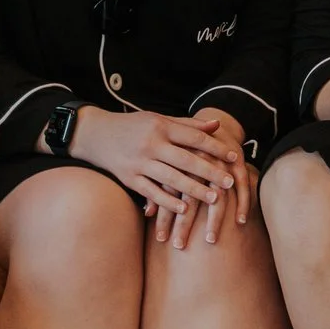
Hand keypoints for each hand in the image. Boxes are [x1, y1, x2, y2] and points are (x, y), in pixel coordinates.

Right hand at [69, 107, 242, 214]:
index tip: (234, 156)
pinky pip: (151, 192)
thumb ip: (188, 124)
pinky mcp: (129, 178)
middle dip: (210, 172)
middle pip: (186, 160)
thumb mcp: (159, 119)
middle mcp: (151, 144)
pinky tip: (184, 209)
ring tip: (214, 199)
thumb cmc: (133, 125)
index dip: (216, 147)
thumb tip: (217, 124)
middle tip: (230, 182)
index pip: (194, 137)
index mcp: (161, 126)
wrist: (95, 134)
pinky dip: (168, 201)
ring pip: (171, 179)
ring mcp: (139, 162)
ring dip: (194, 190)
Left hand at [154, 110, 260, 251]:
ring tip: (210, 241)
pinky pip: (243, 185)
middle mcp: (199, 161)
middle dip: (184, 223)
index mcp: (178, 160)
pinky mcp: (238, 161)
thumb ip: (160, 185)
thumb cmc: (186, 148)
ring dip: (214, 219)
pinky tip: (240, 222)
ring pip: (217, 193)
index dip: (165, 216)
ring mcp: (219, 160)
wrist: (212, 122)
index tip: (160, 239)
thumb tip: (147, 213)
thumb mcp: (170, 161)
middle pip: (190, 196)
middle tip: (179, 246)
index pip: (169, 193)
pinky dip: (242, 203)